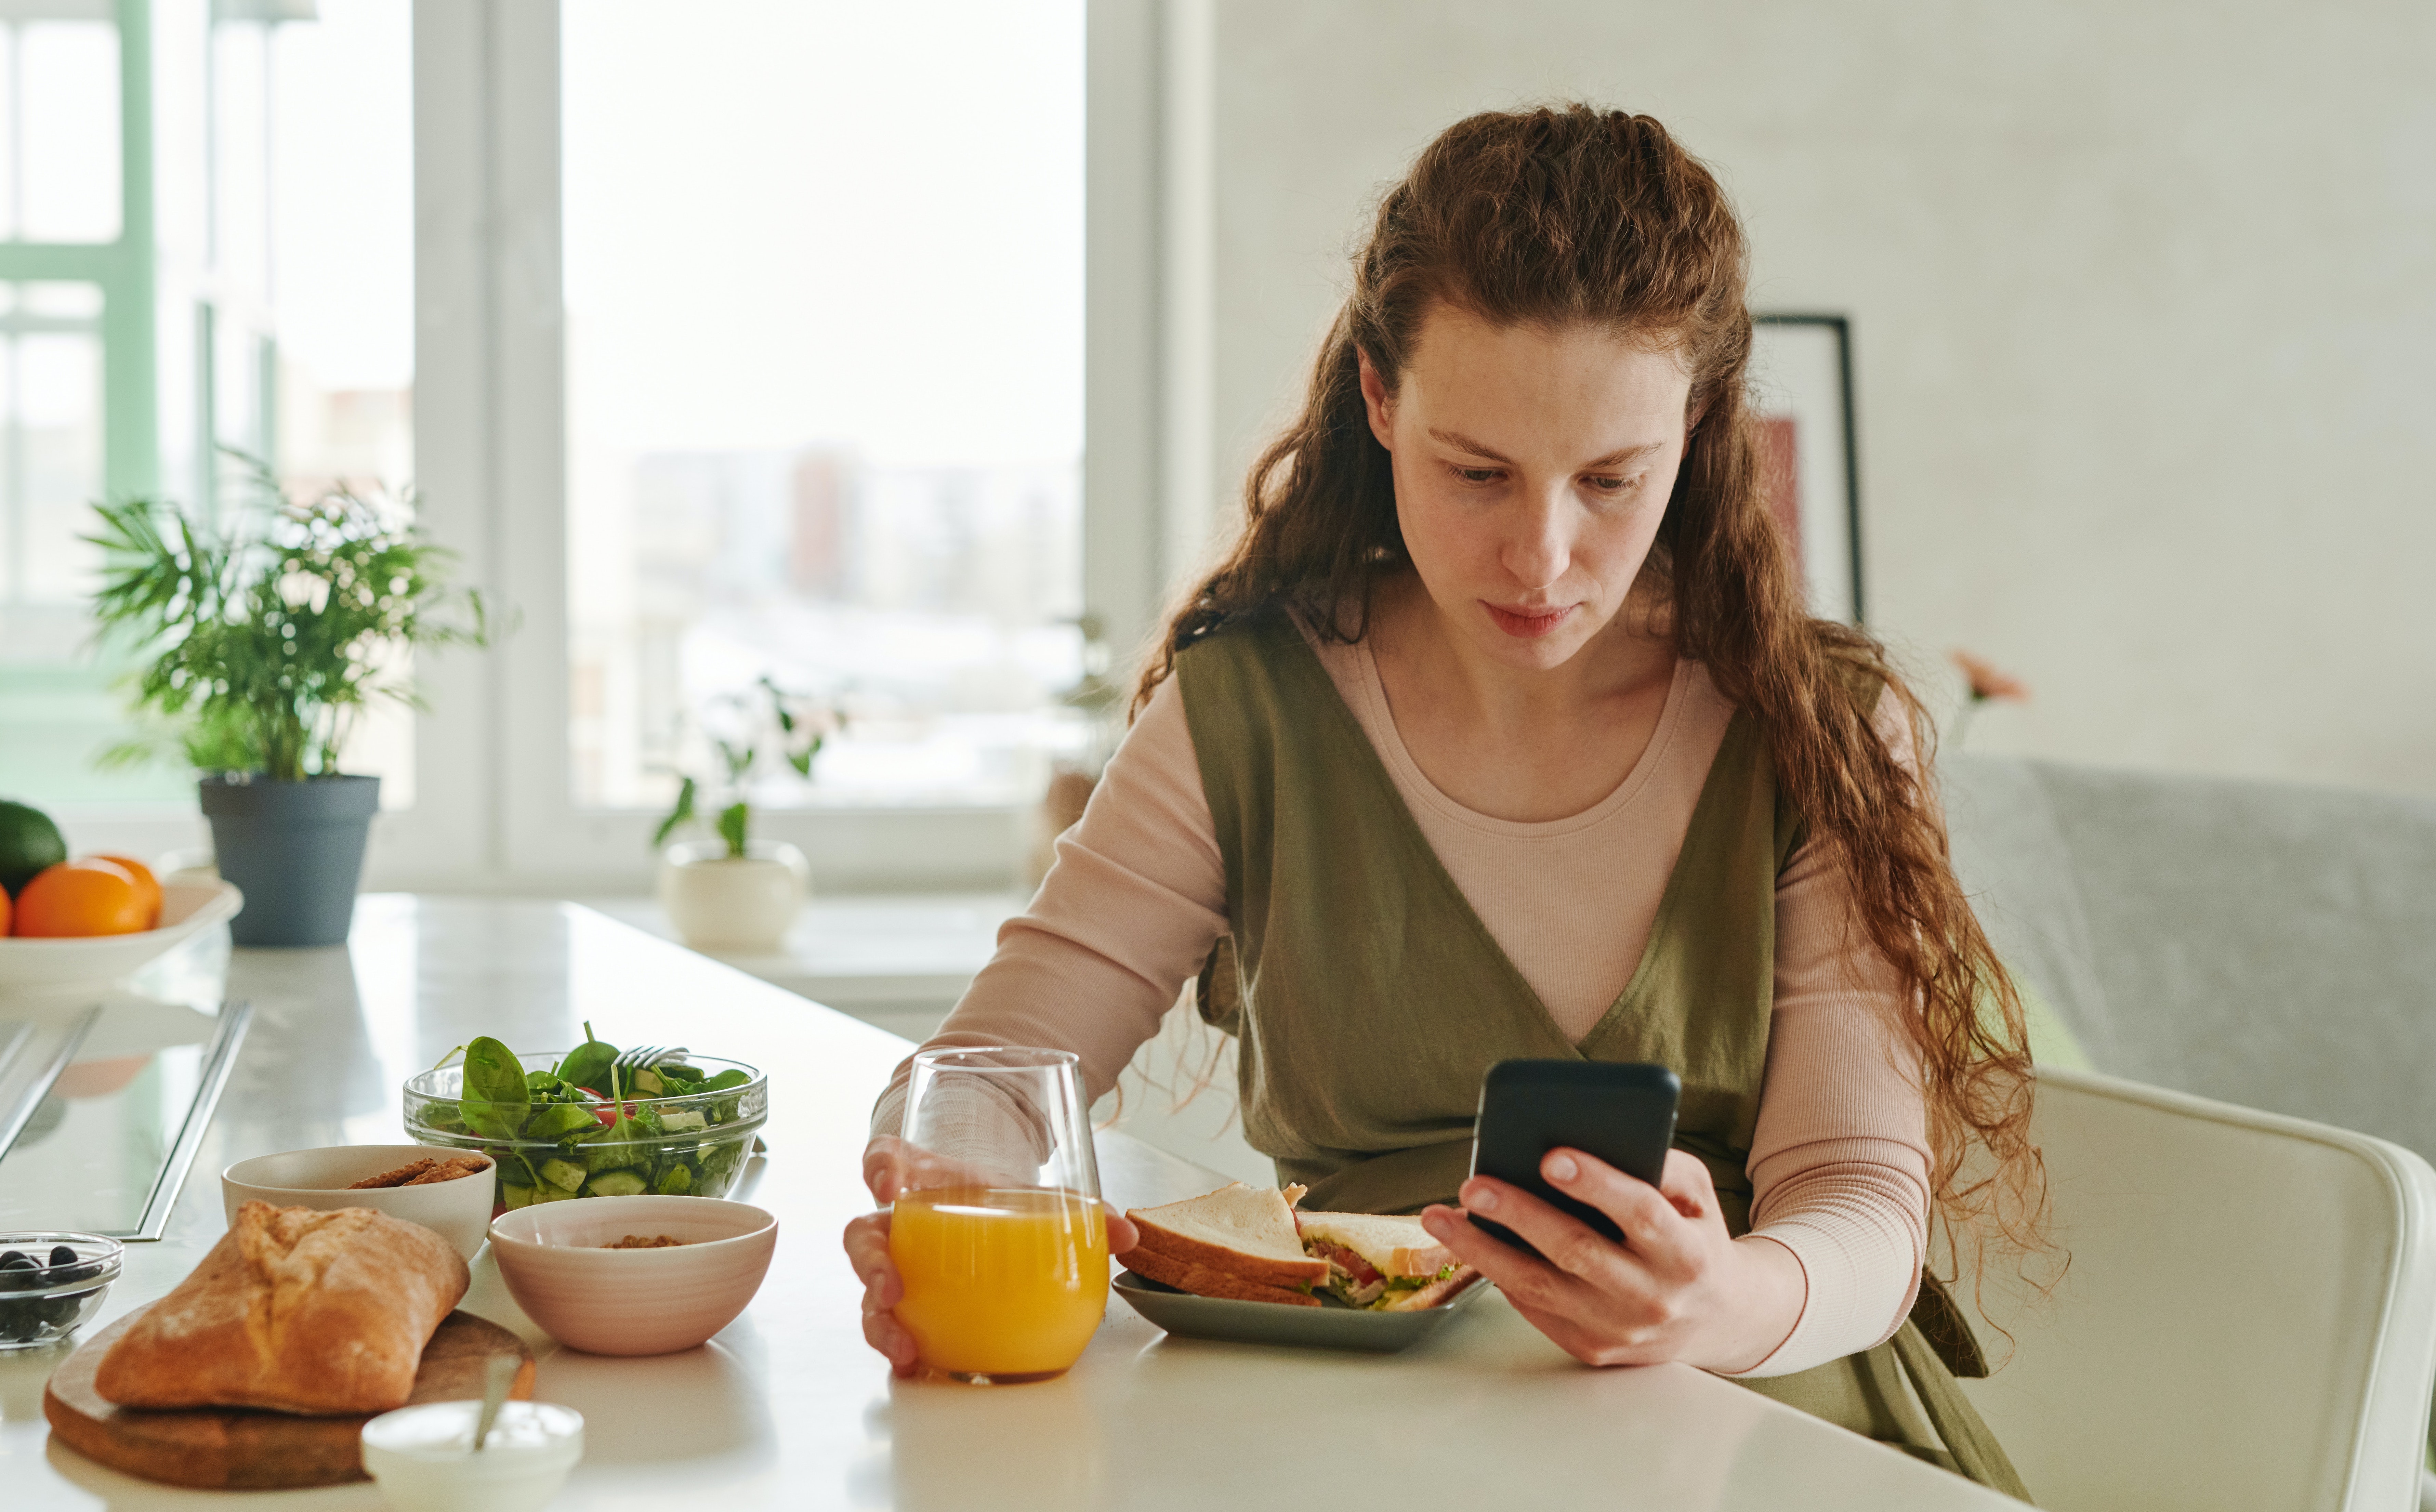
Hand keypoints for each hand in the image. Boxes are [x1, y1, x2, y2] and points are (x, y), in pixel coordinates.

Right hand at [843, 1136, 1141, 1376]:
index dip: (880, 1166)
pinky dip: (900, 1347)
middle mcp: (899, 1223)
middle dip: (872, 1265)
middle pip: (864, 1237)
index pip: (886, 1158)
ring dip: (880, 1322)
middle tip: (890, 1289)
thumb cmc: (997, 1200)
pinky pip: (891, 1325)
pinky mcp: (906, 1304)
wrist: (987, 1217)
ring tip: (903, 1350)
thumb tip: (1127, 1232)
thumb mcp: (1033, 1197)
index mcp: (922, 1179)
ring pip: (870, 1290)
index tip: (888, 1181)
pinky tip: (916, 1367)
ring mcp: (898, 1265)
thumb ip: (1082, 1210)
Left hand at [1419, 1147, 1804, 1373]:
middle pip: (1576, 1251)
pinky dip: (1496, 1273)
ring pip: (1539, 1287)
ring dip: (1482, 1250)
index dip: (1596, 1184)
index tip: (1551, 1156)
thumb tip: (1606, 1137)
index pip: (1639, 1214)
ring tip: (1439, 1217)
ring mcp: (1617, 1330)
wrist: (1716, 1320)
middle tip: (1474, 1185)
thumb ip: (1663, 1166)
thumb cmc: (1694, 1240)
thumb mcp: (1698, 1197)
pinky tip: (1468, 1243)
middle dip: (1519, 1215)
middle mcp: (1652, 1297)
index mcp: (1686, 1254)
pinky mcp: (1589, 1348)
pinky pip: (1533, 1308)